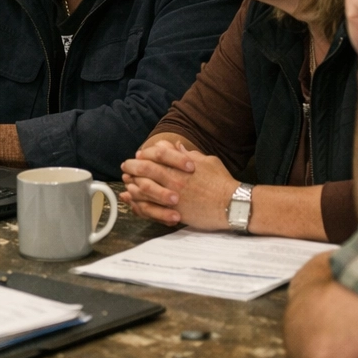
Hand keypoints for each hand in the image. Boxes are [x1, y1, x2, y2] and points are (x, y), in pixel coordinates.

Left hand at [120, 140, 237, 230]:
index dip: (145, 153)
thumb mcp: (207, 161)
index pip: (157, 153)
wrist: (232, 205)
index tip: (139, 155)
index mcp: (182, 166)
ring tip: (127, 182)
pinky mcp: (174, 211)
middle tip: (125, 167)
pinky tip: (134, 200)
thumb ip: (188, 154)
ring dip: (132, 184)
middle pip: (145, 169)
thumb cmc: (222, 182)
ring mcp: (172, 196)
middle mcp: (174, 179)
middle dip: (132, 167)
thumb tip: (176, 145)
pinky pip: (150, 207)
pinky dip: (138, 202)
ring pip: (143, 188)